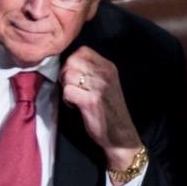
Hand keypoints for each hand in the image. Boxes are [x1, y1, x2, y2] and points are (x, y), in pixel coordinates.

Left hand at [60, 46, 141, 177]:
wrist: (121, 134)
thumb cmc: (109, 109)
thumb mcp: (105, 83)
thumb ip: (91, 71)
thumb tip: (67, 64)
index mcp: (108, 66)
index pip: (81, 51)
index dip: (72, 62)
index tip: (75, 76)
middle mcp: (104, 74)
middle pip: (71, 61)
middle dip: (65, 74)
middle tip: (72, 87)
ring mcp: (98, 87)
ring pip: (67, 75)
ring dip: (66, 87)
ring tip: (75, 97)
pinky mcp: (90, 101)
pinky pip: (67, 91)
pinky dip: (67, 100)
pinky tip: (75, 106)